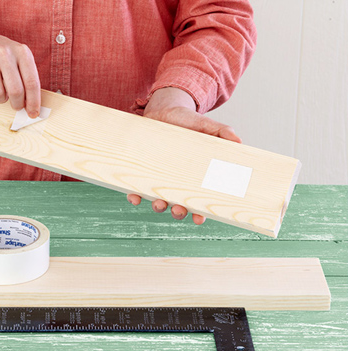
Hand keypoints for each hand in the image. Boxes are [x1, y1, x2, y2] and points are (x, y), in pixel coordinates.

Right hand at [0, 22, 40, 117]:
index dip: (34, 102)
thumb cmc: (3, 57)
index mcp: (21, 52)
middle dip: (18, 104)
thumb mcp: (19, 61)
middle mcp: (4, 52)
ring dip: (1, 98)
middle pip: (16, 91)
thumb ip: (28, 81)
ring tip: (0, 89)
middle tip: (17, 106)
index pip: (32, 83)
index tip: (33, 114)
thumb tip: (32, 109)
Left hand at [127, 87, 241, 224]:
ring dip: (158, 206)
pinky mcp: (141, 171)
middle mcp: (175, 181)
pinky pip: (136, 188)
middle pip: (178, 205)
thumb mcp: (205, 125)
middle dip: (179, 212)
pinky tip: (135, 196)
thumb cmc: (187, 120)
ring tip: (159, 203)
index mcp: (193, 176)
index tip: (200, 218)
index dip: (200, 213)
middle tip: (179, 209)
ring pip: (158, 200)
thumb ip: (222, 132)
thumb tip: (238, 141)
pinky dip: (135, 195)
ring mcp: (158, 178)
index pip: (198, 200)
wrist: (163, 109)